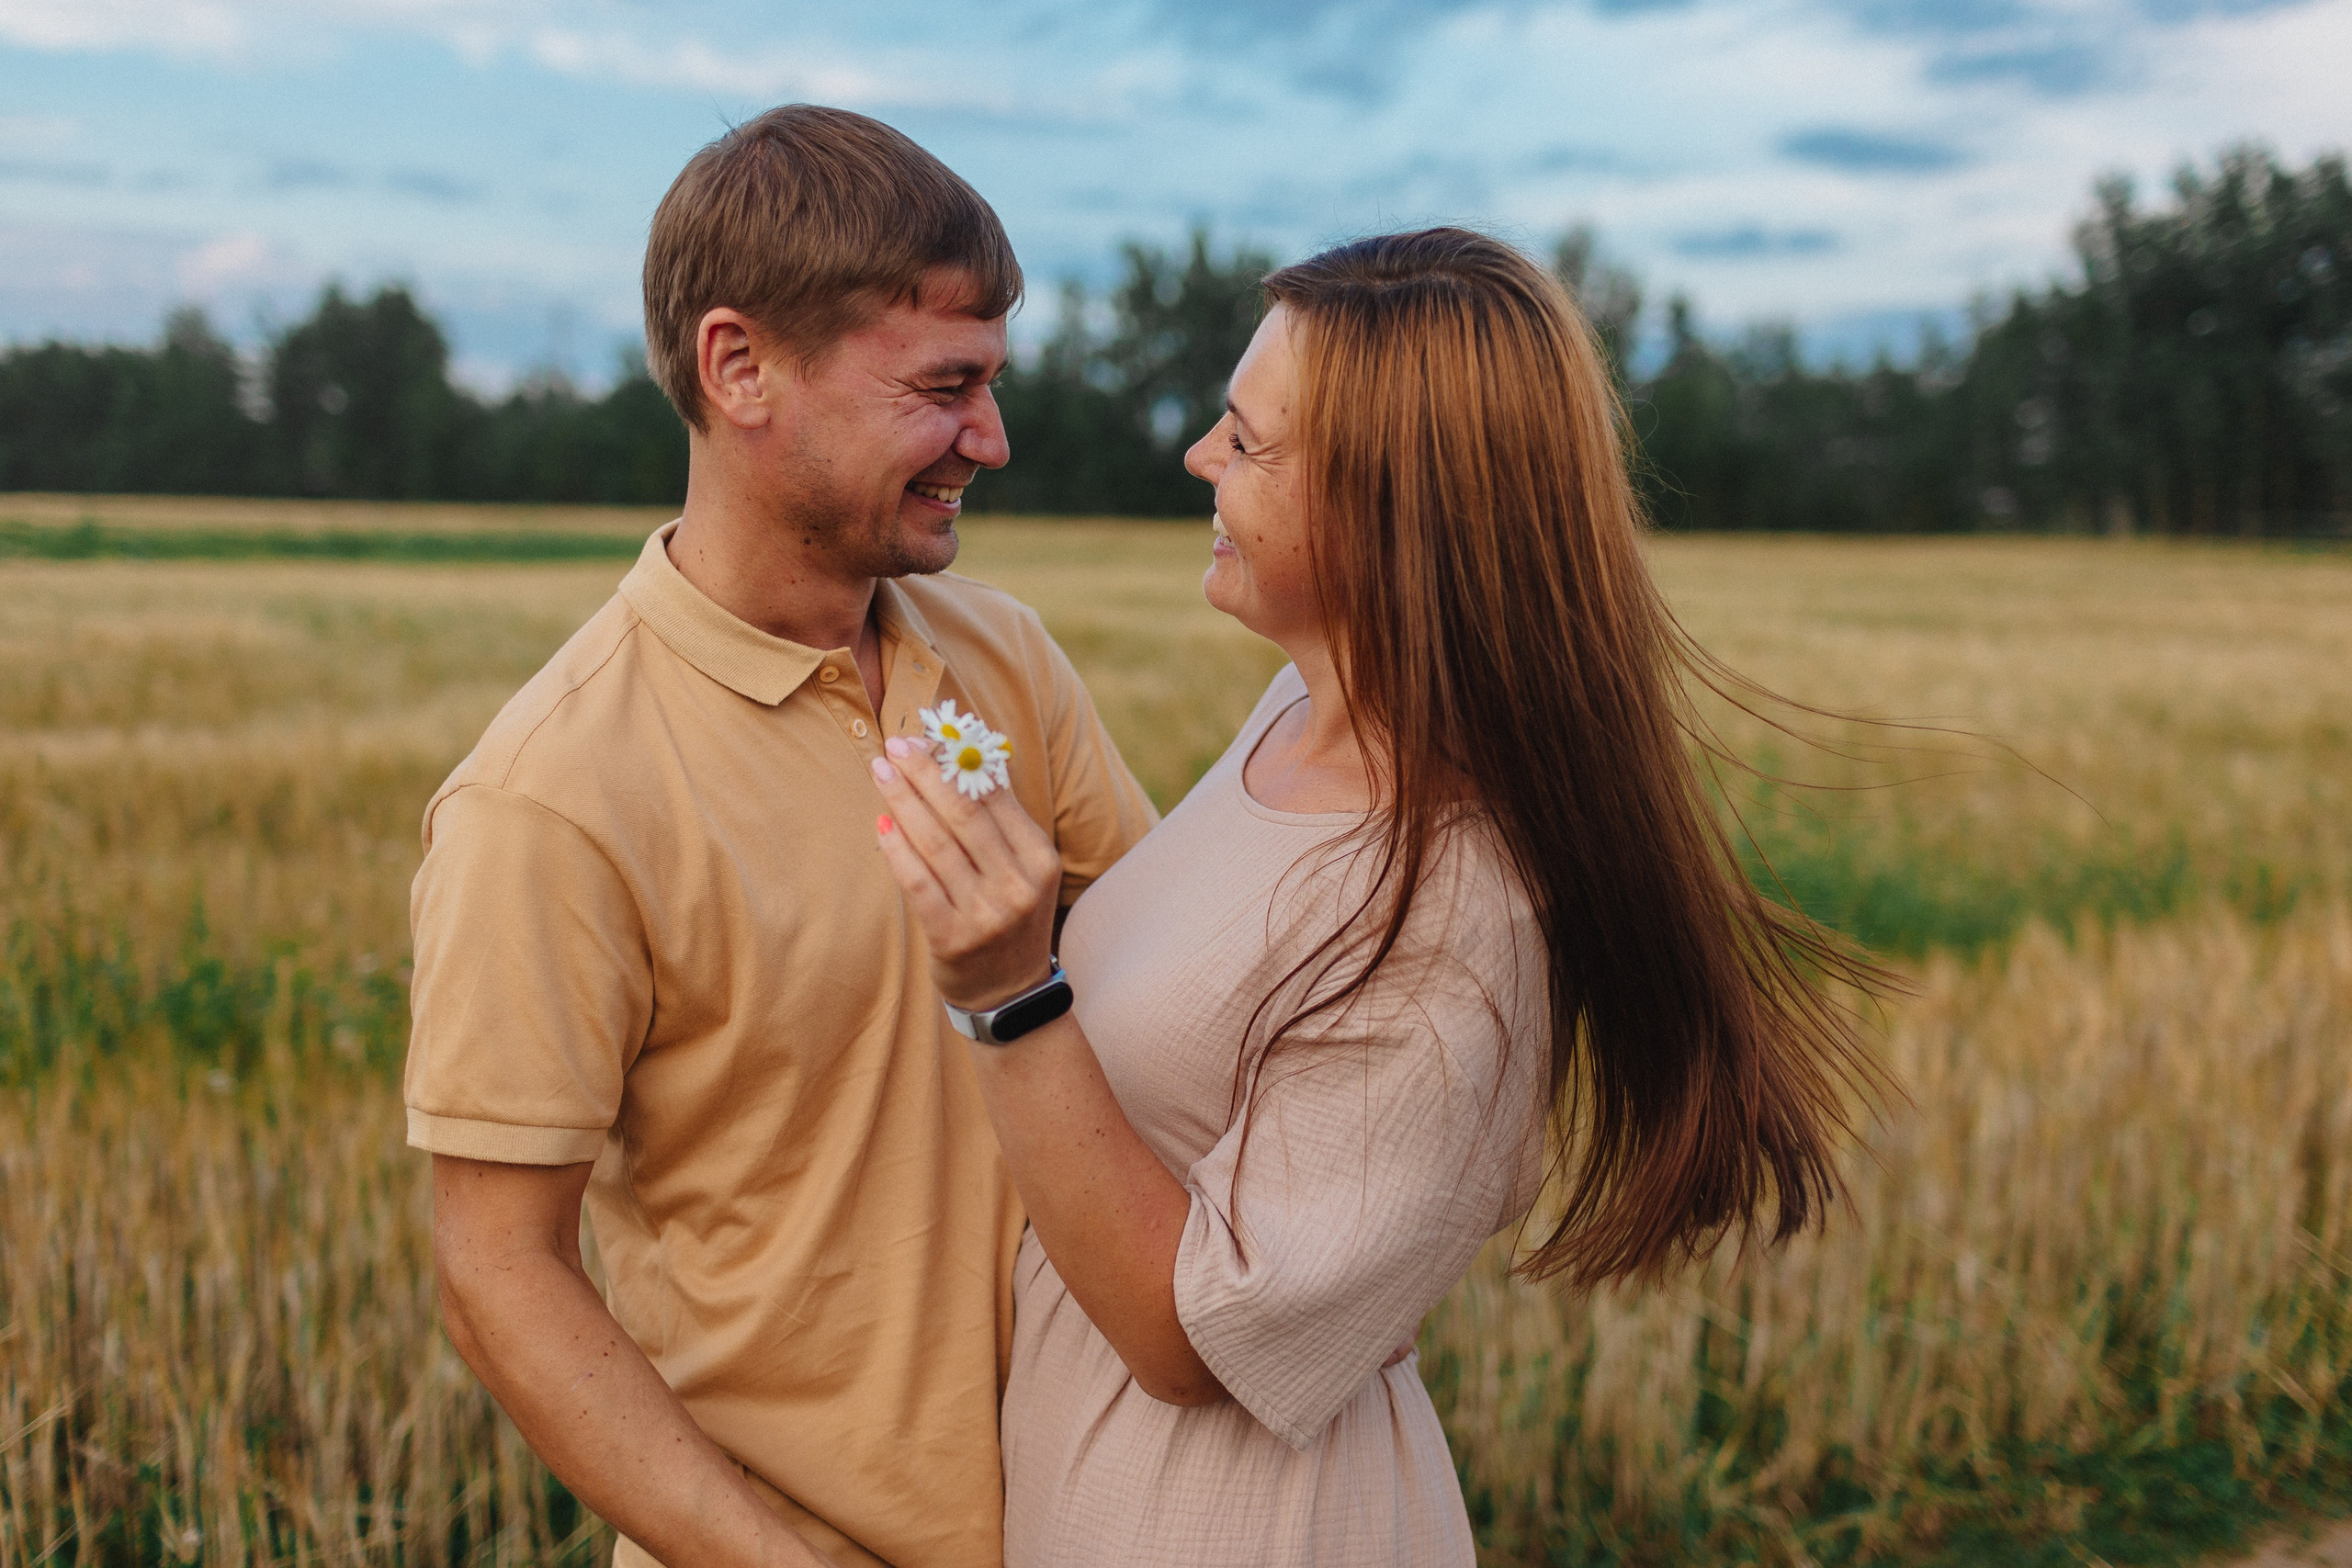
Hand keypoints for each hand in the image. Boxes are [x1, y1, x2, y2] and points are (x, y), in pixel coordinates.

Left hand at [871, 735, 1062, 1010]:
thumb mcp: (1022, 870)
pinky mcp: (952, 938)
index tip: (927, 737)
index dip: (957, 762)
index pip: (995, 798)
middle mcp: (1017, 886)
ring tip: (881, 772)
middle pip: (963, 814)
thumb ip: (1000, 822)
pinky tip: (881, 822)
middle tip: (896, 745)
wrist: (1009, 993)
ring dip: (903, 801)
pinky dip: (897, 849)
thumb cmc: (1008, 917)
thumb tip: (964, 757)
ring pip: (937, 844)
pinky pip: (918, 883)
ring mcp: (986, 914)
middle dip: (925, 773)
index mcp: (1040, 860)